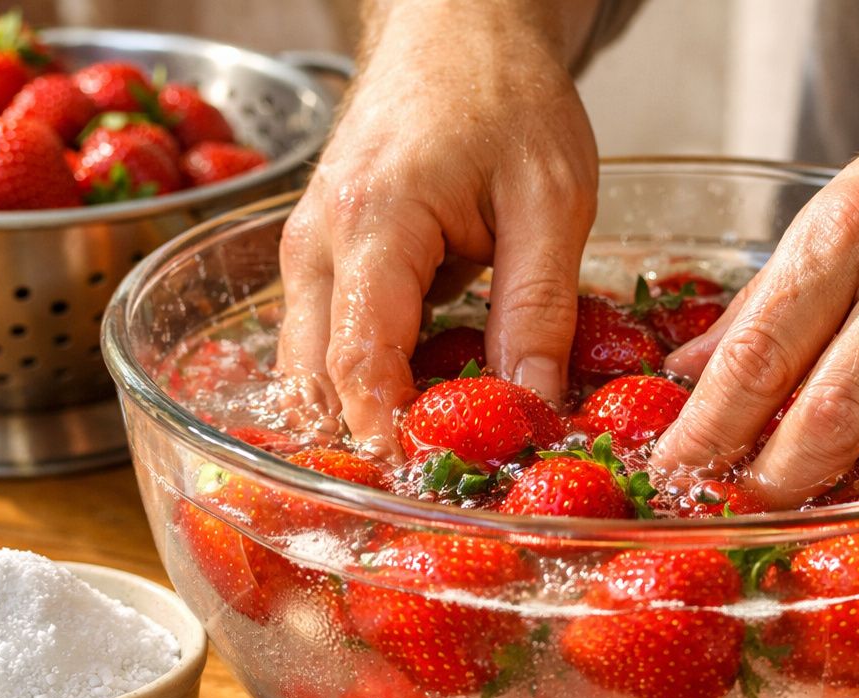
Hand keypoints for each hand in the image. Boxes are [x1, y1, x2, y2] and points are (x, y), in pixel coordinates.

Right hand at [277, 1, 598, 458]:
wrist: (456, 29)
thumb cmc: (504, 97)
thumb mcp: (552, 199)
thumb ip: (539, 307)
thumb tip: (533, 407)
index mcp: (372, 224)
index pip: (359, 363)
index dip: (392, 438)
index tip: (436, 490)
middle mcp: (316, 244)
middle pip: (318, 382)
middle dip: (372, 443)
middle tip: (443, 491)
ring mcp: (306, 253)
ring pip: (312, 371)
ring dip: (365, 416)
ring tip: (440, 451)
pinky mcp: (319, 260)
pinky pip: (327, 343)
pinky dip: (366, 383)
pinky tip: (427, 399)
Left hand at [650, 11, 858, 504]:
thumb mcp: (855, 197)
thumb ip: (775, 294)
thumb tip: (696, 368)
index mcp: (855, 226)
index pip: (758, 353)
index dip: (707, 431)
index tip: (676, 474)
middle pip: (831, 420)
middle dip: (778, 484)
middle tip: (753, 507)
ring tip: (843, 494)